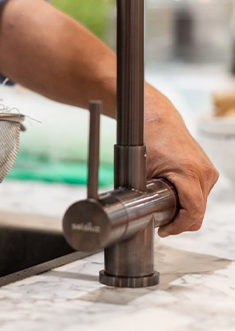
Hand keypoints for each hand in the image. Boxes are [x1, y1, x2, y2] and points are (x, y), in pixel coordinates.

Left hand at [144, 85, 218, 236]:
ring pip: (200, 203)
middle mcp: (204, 172)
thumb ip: (145, 193)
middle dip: (180, 221)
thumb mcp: (142, 169)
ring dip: (184, 210)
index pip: (194, 212)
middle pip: (198, 211)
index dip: (179, 226)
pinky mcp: (207, 169)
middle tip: (161, 222)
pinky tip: (172, 197)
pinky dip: (188, 198)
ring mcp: (208, 171)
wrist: (158, 118)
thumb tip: (139, 213)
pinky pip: (200, 192)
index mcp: (190, 172)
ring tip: (164, 207)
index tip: (164, 230)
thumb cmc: (149, 137)